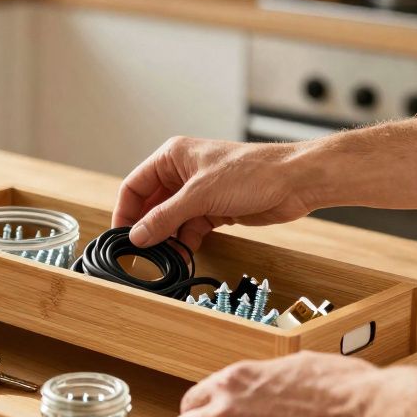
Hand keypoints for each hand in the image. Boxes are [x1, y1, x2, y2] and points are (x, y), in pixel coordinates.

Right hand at [113, 136, 322, 248]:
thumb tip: (137, 236)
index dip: (125, 211)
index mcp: (173, 157)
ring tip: (162, 259)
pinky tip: (183, 256)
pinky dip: (185, 243)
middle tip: (139, 253)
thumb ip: (165, 217)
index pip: (135, 185)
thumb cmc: (253, 172)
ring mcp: (199, 193)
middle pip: (151, 205)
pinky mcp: (215, 210)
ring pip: (171, 220)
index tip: (121, 236)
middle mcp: (183, 173)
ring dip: (166, 239)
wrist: (295, 182)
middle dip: (146, 228)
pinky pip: (190, 229)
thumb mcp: (200, 195)